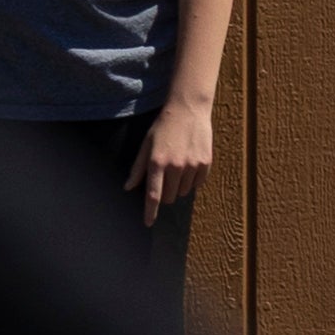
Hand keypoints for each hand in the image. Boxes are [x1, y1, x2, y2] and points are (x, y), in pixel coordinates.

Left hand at [133, 95, 215, 221]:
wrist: (188, 111)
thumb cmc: (162, 129)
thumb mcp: (145, 146)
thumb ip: (138, 169)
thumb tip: (128, 188)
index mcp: (157, 163)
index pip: (153, 195)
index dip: (150, 211)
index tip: (148, 223)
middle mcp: (175, 167)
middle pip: (170, 196)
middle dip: (165, 193)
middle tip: (163, 176)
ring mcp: (192, 166)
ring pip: (183, 191)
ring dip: (178, 186)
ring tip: (176, 165)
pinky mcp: (206, 164)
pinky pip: (197, 184)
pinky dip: (191, 180)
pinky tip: (188, 163)